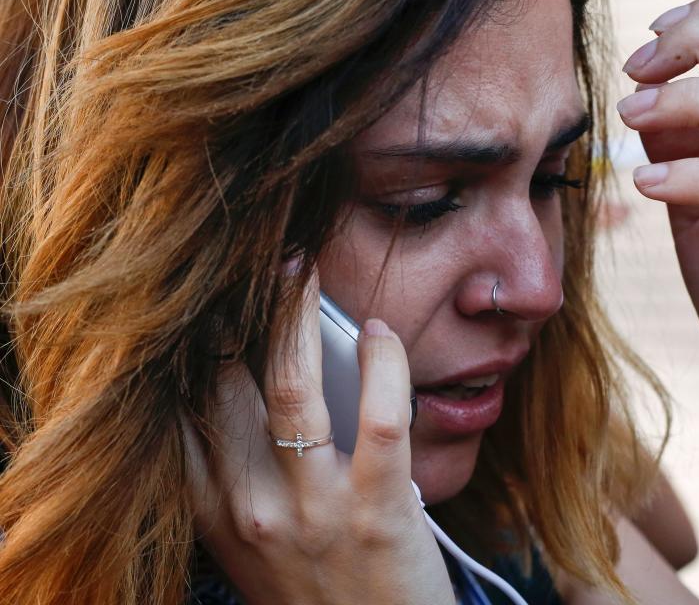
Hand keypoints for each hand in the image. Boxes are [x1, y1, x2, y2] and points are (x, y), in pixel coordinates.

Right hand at [183, 277, 453, 603]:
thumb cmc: (320, 593)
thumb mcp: (256, 545)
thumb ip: (241, 477)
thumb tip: (249, 383)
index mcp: (215, 515)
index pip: (181, 412)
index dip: (190, 345)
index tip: (206, 298)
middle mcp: (252, 509)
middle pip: (226, 385)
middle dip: (238, 311)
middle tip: (255, 263)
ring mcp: (315, 510)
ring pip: (291, 388)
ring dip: (293, 315)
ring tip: (300, 270)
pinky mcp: (378, 511)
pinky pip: (380, 417)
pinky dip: (382, 363)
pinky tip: (381, 335)